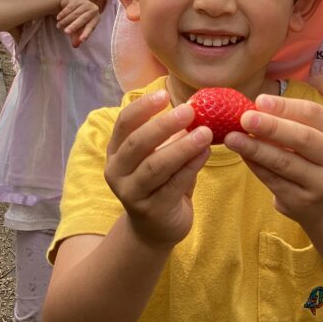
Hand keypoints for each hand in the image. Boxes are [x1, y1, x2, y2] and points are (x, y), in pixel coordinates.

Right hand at [56, 0, 100, 47]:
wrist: (75, 0)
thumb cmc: (79, 17)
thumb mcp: (79, 27)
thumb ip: (77, 36)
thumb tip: (75, 46)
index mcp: (96, 19)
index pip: (91, 27)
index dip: (86, 34)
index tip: (81, 40)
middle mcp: (93, 10)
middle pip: (82, 19)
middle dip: (73, 26)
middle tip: (65, 32)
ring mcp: (86, 3)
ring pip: (74, 14)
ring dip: (65, 21)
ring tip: (58, 26)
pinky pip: (69, 8)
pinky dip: (63, 14)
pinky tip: (58, 18)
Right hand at [104, 90, 212, 246]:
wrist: (156, 228)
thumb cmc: (160, 182)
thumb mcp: (159, 155)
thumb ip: (170, 135)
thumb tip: (196, 106)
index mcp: (117, 151)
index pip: (124, 123)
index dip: (142, 107)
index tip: (164, 94)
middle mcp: (117, 171)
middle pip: (138, 143)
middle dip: (164, 125)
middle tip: (190, 111)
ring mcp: (132, 193)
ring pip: (155, 166)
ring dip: (182, 147)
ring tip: (206, 132)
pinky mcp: (151, 210)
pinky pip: (173, 185)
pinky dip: (191, 166)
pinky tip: (206, 152)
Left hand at [225, 95, 322, 224]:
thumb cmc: (311, 157)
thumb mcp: (313, 135)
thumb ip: (290, 120)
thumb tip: (257, 106)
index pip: (314, 114)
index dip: (286, 106)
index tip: (259, 101)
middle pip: (303, 138)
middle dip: (271, 127)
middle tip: (244, 118)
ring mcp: (322, 184)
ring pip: (285, 162)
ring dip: (256, 148)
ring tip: (233, 138)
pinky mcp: (302, 202)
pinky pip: (273, 180)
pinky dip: (255, 165)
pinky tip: (241, 154)